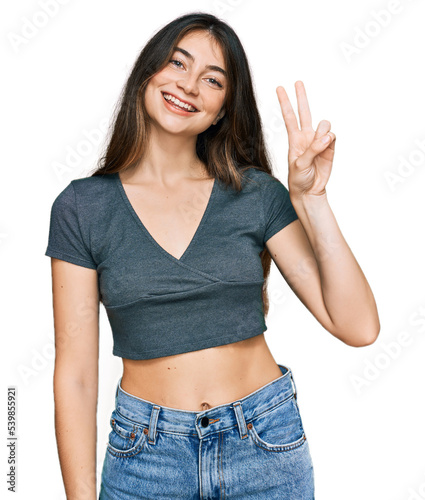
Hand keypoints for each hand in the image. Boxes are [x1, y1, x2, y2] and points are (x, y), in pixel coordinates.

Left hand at [276, 81, 335, 197]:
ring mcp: (319, 141)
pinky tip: (327, 146)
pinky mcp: (330, 147)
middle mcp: (306, 136)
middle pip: (304, 112)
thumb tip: (327, 136)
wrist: (310, 191)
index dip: (285, 102)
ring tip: (320, 146)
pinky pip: (333, 136)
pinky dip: (330, 140)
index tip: (280, 88)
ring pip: (324, 125)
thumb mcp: (300, 165)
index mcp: (294, 139)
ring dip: (322, 132)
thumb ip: (312, 149)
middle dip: (301, 97)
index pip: (289, 117)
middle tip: (297, 82)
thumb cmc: (299, 179)